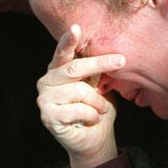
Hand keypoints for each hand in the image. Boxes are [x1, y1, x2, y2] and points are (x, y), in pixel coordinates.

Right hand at [37, 24, 124, 167]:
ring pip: (80, 91)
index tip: (76, 27)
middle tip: (122, 61)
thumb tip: (110, 51)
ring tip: (101, 108)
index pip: (63, 52)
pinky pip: (79, 110)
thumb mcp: (99, 84)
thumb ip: (96, 69)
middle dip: (101, 64)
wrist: (94, 139)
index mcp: (58, 69)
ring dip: (98, 101)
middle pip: (75, 68)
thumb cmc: (97, 107)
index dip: (68, 40)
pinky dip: (92, 115)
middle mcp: (47, 81)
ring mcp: (44, 99)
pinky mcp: (48, 117)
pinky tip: (91, 119)